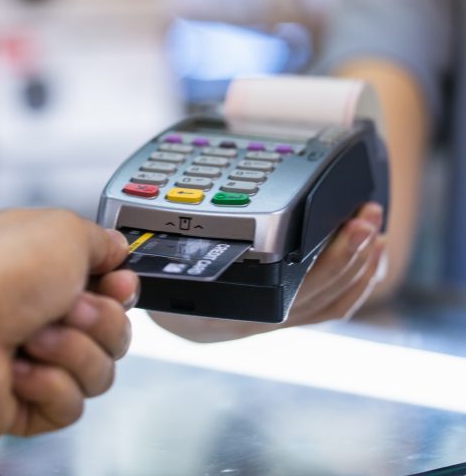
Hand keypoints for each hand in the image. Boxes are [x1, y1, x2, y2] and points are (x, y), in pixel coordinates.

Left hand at [0, 209, 137, 437]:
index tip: (117, 286)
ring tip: (33, 338)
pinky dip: (49, 385)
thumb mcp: (65, 230)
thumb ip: (101, 239)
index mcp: (51, 273)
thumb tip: (116, 248)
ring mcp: (36, 361)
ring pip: (99, 373)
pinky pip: (71, 406)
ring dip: (72, 352)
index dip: (122, 291)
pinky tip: (19, 369)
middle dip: (100, 321)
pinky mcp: (27, 403)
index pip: (112, 292)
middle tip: (66, 308)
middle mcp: (44, 315)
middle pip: (116, 334)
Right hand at [150, 202, 386, 342]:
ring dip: (361, 265)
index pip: (299, 288)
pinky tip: (368, 257)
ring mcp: (276, 320)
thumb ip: (177, 245)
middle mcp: (260, 318)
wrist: (167, 319)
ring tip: (374, 228)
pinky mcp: (286, 314)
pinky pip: (330, 308)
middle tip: (368, 213)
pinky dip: (356, 283)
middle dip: (354, 250)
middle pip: (323, 292)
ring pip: (331, 303)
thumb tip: (181, 213)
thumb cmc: (163, 286)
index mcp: (234, 307)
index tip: (352, 226)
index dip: (333, 260)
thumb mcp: (159, 264)